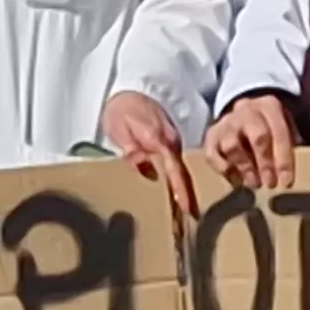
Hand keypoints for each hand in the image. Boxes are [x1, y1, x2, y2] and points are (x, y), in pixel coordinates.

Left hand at [102, 91, 197, 216]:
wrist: (131, 91)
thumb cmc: (122, 109)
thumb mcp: (119, 126)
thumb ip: (130, 146)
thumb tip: (142, 165)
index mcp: (159, 140)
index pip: (174, 169)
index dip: (181, 190)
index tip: (187, 209)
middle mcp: (172, 142)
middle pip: (183, 173)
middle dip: (187, 195)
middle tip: (190, 218)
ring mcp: (173, 141)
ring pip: (181, 169)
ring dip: (183, 189)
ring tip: (185, 212)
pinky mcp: (170, 142)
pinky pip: (177, 164)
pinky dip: (178, 179)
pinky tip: (176, 193)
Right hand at [205, 93, 298, 189]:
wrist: (243, 113)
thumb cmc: (269, 127)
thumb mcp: (285, 128)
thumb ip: (288, 146)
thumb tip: (287, 174)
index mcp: (269, 106)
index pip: (279, 133)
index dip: (284, 160)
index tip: (286, 183)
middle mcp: (247, 110)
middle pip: (258, 137)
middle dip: (265, 164)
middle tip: (270, 184)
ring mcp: (226, 122)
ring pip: (232, 146)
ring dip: (245, 168)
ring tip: (253, 183)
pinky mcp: (211, 135)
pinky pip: (212, 154)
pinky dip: (224, 170)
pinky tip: (236, 180)